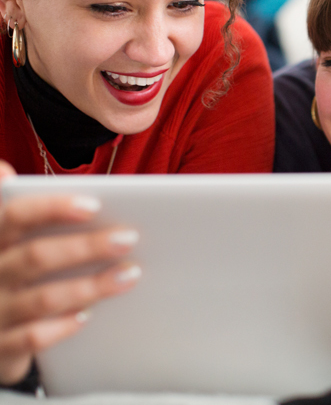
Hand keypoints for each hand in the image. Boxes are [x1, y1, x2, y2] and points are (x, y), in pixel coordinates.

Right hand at [0, 161, 139, 384]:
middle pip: (36, 257)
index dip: (51, 208)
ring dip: (90, 287)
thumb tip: (2, 171)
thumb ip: (20, 212)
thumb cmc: (10, 270)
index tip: (93, 205)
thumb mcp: (11, 237)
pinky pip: (32, 339)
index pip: (14, 216)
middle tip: (130, 238)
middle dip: (86, 247)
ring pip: (42, 299)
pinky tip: (89, 315)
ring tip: (129, 274)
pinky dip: (62, 326)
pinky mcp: (1, 347)